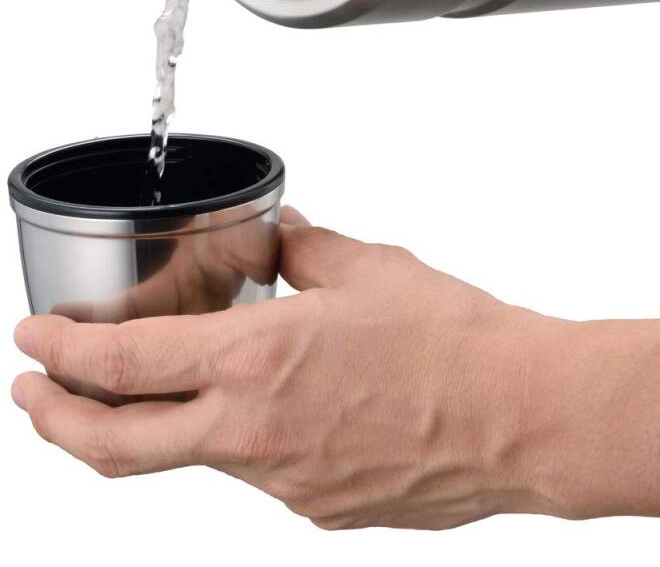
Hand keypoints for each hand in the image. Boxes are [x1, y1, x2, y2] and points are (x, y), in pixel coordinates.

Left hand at [11, 208, 572, 529]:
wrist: (524, 417)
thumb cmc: (457, 341)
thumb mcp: (369, 269)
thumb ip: (305, 250)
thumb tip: (280, 235)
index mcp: (257, 360)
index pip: (121, 365)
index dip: (61, 354)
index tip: (31, 342)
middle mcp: (253, 433)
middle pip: (114, 446)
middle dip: (55, 420)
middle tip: (33, 394)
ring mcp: (282, 483)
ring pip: (188, 457)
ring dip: (152, 425)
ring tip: (154, 387)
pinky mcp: (316, 510)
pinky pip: (253, 473)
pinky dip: (232, 439)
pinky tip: (264, 407)